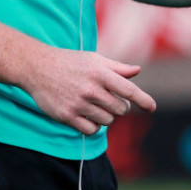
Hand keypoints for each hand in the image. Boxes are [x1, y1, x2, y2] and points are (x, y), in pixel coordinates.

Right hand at [22, 47, 156, 135]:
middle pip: (120, 109)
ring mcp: (79, 103)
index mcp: (100, 72)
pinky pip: (91, 130)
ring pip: (107, 121)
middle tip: (110, 100)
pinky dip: (93, 126)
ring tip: (95, 105)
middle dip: (120, 107)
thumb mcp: (93, 59)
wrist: (38, 67)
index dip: (144, 100)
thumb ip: (116, 67)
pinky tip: (87, 115)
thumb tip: (137, 71)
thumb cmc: (69, 62)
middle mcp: (91, 89)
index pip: (129, 90)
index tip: (152, 108)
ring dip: (105, 116)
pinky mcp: (67, 116)